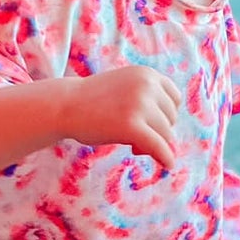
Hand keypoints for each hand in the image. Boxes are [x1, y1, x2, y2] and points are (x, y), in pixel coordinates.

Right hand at [63, 66, 181, 171]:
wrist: (65, 106)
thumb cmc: (93, 101)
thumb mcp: (125, 89)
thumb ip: (147, 101)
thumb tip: (170, 138)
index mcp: (147, 74)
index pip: (174, 99)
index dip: (164, 115)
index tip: (150, 124)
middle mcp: (147, 86)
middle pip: (171, 118)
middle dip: (156, 130)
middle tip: (132, 137)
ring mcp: (140, 105)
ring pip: (166, 134)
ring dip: (152, 143)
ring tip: (131, 145)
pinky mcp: (132, 126)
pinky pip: (159, 146)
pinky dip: (166, 157)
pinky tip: (167, 165)